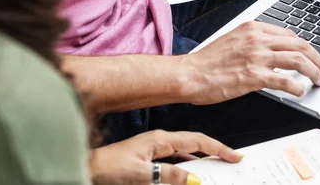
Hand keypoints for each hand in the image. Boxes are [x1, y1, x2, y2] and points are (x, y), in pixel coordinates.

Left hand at [90, 130, 242, 184]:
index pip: (197, 140)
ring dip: (197, 164)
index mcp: (160, 139)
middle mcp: (159, 142)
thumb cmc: (107, 168)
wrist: (85, 169)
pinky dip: (184, 170)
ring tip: (211, 172)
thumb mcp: (141, 174)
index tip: (234, 155)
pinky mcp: (148, 161)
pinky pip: (173, 164)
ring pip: (184, 156)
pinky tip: (187, 178)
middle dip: (212, 153)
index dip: (218, 147)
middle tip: (228, 162)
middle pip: (194, 145)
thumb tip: (194, 179)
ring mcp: (153, 151)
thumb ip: (169, 175)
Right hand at [182, 21, 319, 104]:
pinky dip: (298, 86)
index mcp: (253, 28)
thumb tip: (276, 52)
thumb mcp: (234, 41)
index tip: (311, 56)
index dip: (306, 46)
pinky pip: (286, 80)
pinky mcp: (254, 75)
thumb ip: (255, 43)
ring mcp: (257, 56)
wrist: (189, 74)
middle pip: (300, 44)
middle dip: (317, 58)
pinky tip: (301, 91)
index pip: (290, 34)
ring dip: (314, 71)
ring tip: (318, 80)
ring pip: (298, 59)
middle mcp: (258, 39)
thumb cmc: (208, 62)